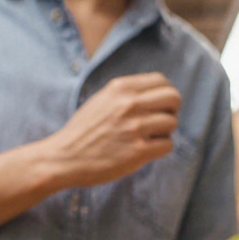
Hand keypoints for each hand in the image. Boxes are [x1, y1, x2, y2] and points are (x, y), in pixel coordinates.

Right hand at [43, 73, 181, 187]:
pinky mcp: (138, 151)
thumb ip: (127, 93)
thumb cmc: (84, 131)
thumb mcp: (102, 99)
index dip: (164, 94)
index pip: (162, 81)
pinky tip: (145, 151)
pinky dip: (160, 149)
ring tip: (148, 138)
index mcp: (120, 88)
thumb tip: (157, 93)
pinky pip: (167, 145)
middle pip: (173, 98)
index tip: (157, 107)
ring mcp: (135, 128)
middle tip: (159, 122)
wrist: (64, 158)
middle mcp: (129, 104)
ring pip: (172, 122)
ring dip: (165, 132)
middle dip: (171, 110)